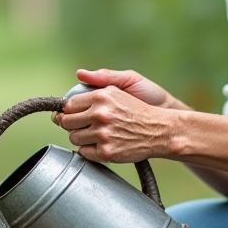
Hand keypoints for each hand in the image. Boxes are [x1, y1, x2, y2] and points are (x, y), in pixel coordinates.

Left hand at [55, 72, 175, 163]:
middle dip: (72, 124)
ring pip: (74, 138)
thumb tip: (79, 74)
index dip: (68, 110)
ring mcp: (103, 135)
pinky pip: (84, 152)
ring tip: (95, 134)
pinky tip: (102, 144)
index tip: (72, 114)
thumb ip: (101, 77)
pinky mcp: (107, 152)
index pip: (69, 105)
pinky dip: (90, 150)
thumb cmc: (142, 108)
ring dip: (81, 138)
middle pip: (67, 122)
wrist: (161, 130)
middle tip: (83, 125)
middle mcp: (100, 115)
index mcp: (101, 97)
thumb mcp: (126, 82)